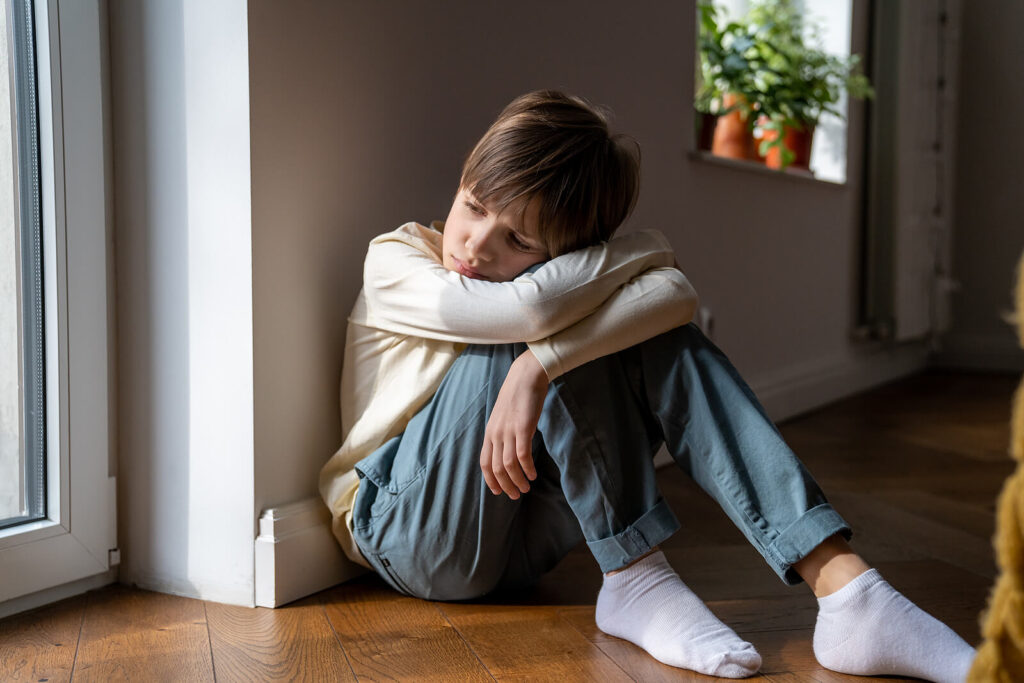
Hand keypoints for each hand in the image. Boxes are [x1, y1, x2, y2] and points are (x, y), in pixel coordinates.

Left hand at [480, 349, 548, 498]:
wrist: (525, 376)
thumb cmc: (517, 396)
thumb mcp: (503, 416)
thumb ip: (502, 433)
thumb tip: (506, 450)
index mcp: (490, 432)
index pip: (484, 463)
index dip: (490, 480)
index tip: (499, 491)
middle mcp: (496, 434)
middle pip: (496, 468)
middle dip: (506, 485)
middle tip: (515, 495)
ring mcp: (508, 431)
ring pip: (509, 465)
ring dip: (517, 480)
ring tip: (526, 488)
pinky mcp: (523, 427)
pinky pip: (522, 455)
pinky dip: (527, 468)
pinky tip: (533, 474)